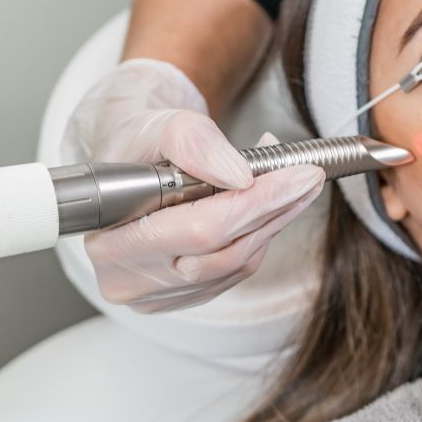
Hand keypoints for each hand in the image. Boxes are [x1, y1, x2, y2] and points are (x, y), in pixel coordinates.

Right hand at [62, 59, 325, 312]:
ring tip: (293, 183)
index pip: (200, 230)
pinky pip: (236, 270)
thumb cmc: (136, 146)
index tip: (298, 175)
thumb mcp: (159, 126)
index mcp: (111, 240)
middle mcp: (127, 279)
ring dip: (274, 222)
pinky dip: (259, 235)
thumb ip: (194, 144)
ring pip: (237, 264)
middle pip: (225, 253)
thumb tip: (240, 176)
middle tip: (310, 177)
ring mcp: (156, 294)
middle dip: (275, 210)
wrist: (126, 164)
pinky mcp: (181, 295)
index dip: (255, 202)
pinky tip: (269, 205)